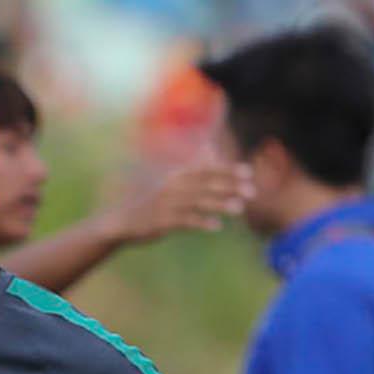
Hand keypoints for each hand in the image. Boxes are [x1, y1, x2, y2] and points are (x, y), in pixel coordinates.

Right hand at [114, 157, 251, 243]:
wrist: (121, 222)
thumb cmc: (150, 203)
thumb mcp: (171, 183)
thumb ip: (193, 167)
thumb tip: (210, 148)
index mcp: (177, 175)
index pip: (207, 169)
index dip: (228, 170)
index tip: (249, 172)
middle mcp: (172, 186)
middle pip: (206, 183)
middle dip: (230, 186)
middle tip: (252, 191)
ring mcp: (166, 204)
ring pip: (198, 201)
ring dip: (220, 203)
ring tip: (239, 208)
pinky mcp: (161, 221)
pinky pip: (185, 220)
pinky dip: (201, 222)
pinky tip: (217, 226)